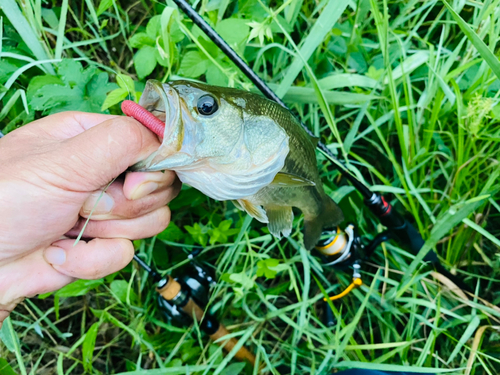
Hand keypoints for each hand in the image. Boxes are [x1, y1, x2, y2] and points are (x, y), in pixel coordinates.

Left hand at [0, 112, 179, 326]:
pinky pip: (124, 253)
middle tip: (84, 204)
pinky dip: (90, 258)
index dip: (152, 166)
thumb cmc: (3, 204)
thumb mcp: (62, 162)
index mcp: (93, 138)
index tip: (131, 184)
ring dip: (106, 232)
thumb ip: (119, 142)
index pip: (152, 142)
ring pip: (150, 221)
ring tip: (67, 227)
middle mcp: (104, 172)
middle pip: (159, 186)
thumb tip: (165, 144)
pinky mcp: (101, 244)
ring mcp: (105, 210)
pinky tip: (58, 252)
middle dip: (124, 205)